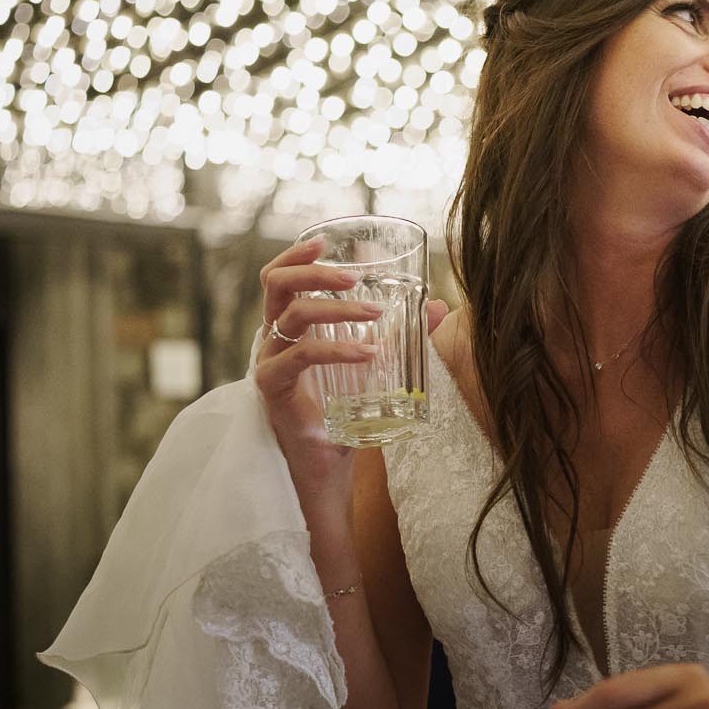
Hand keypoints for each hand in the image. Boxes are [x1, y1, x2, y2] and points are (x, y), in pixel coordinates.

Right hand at [253, 236, 448, 481]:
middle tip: (354, 275)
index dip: (295, 255)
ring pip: (291, 316)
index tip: (323, 241)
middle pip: (277, 285)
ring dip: (337, 308)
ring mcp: (269, 363)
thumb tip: (439, 307)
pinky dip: (337, 350)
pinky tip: (369, 353)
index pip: (279, 279)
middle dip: (315, 272)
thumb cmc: (344, 414)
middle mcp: (272, 341)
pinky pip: (300, 357)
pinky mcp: (272, 389)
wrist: (327, 467)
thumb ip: (402, 335)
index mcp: (288, 329)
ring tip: (376, 313)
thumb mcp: (375, 367)